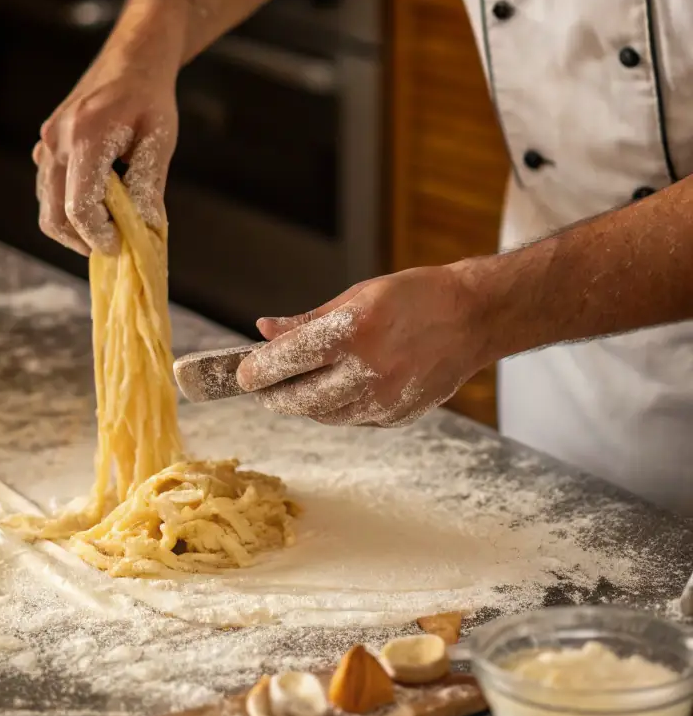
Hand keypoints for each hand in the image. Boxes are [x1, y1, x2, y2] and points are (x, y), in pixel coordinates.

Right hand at [34, 46, 178, 255]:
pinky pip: (48, 188)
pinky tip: (98, 202)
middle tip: (113, 244)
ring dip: (73, 225)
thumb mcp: (158, 141)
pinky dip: (67, 205)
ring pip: (46, 204)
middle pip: (53, 214)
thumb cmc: (150, 98)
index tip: (120, 246)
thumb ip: (148, 187)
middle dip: (81, 239)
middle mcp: (56, 140)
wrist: (131, 60)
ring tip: (109, 225)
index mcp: (85, 137)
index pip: (79, 207)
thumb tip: (143, 231)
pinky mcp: (46, 144)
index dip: (98, 236)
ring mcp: (46, 141)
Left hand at [234, 264, 488, 426]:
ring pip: (323, 415)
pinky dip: (334, 408)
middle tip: (260, 386)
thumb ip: (308, 320)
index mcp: (353, 333)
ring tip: (293, 387)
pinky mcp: (397, 417)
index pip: (288, 359)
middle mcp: (367, 372)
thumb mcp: (357, 296)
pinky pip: (351, 419)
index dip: (258, 370)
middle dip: (273, 394)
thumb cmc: (415, 296)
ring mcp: (384, 400)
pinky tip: (334, 390)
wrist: (474, 318)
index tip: (242, 373)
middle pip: (299, 398)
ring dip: (301, 403)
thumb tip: (265, 332)